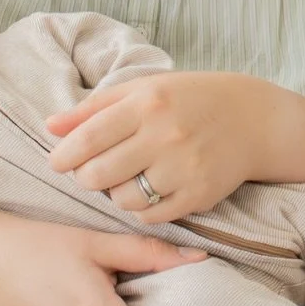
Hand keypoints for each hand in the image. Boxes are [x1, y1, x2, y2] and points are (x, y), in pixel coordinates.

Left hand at [47, 72, 278, 223]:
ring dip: (115, 194)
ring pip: (122, 200)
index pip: (89, 137)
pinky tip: (150, 189)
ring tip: (126, 179)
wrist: (254, 120)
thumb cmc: (191, 99)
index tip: (58, 161)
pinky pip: (150, 216)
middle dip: (85, 178)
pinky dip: (141, 208)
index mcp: (148, 103)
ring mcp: (183, 168)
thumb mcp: (145, 89)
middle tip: (92, 173)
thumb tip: (50, 126)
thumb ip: (95, 108)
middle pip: (98, 175)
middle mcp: (165, 135)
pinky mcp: (198, 195)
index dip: (64, 155)